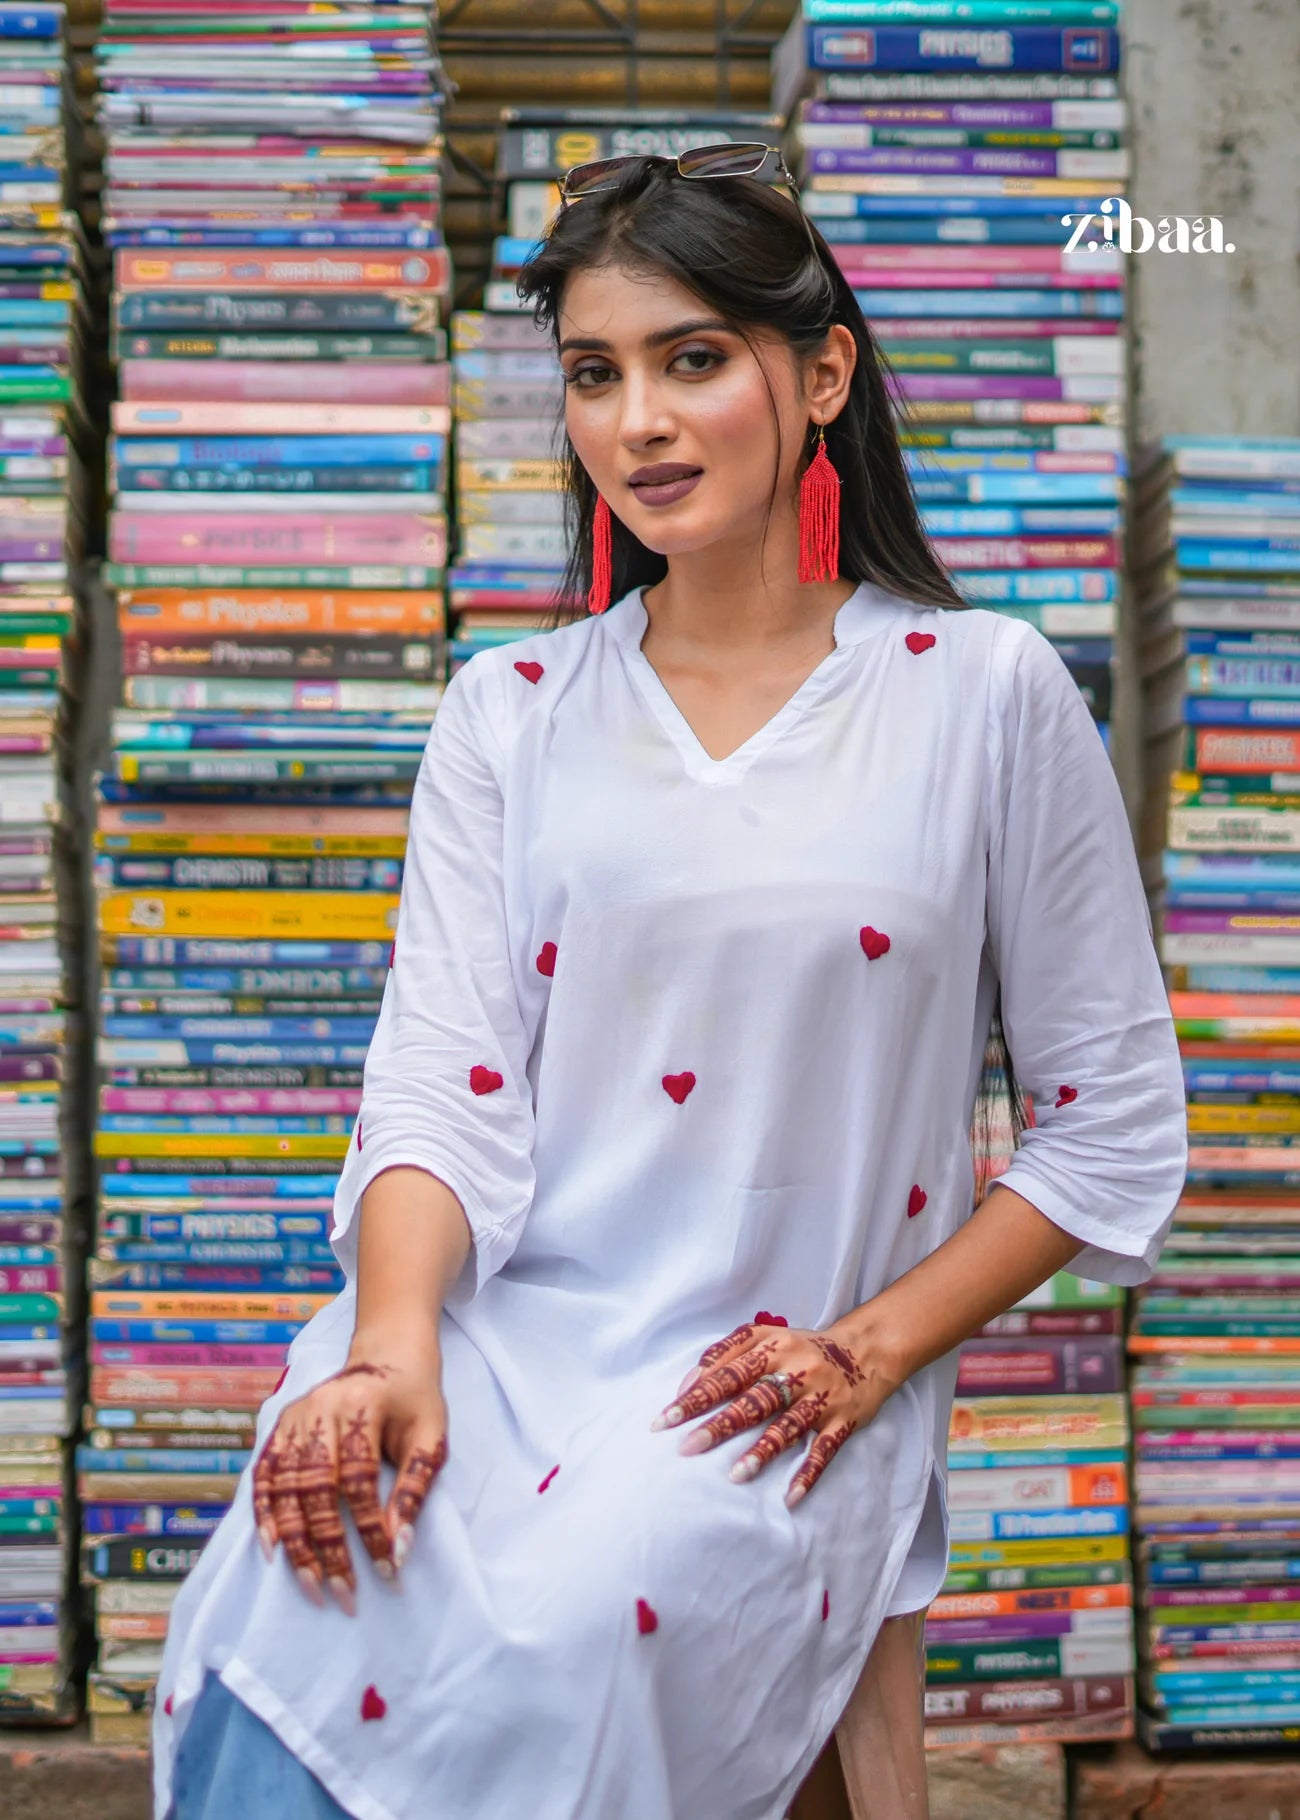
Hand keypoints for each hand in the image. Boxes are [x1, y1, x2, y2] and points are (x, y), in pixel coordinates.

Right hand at [251, 1333, 447, 1614]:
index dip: (373, 1530)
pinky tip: (271, 1549)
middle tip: (343, 1595)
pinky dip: (265, 1513)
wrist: (387, 1352)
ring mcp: (294, 1418)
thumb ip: (415, 1489)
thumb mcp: (431, 1435)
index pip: (361, 1481)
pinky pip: (265, 1475)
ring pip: (287, 1490)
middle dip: (330, 1548)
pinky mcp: (282, 1425)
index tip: (386, 1572)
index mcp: (361, 1407)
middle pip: (317, 1491)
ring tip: (311, 1586)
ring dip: (297, 1543)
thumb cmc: (415, 1397)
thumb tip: (400, 1549)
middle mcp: (319, 1411)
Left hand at [650, 1315, 902, 1509]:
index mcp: (773, 1348)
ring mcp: (821, 1398)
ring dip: (762, 1452)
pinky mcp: (843, 1421)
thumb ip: (724, 1354)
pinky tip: (790, 1497)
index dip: (697, 1395)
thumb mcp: (765, 1338)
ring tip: (735, 1476)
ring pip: (788, 1427)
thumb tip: (688, 1382)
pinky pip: (825, 1450)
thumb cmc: (801, 1348)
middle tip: (688, 1447)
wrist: (866, 1351)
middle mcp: (796, 1371)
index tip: (667, 1418)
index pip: (728, 1374)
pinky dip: (808, 1473)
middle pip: (754, 1400)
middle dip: (720, 1425)